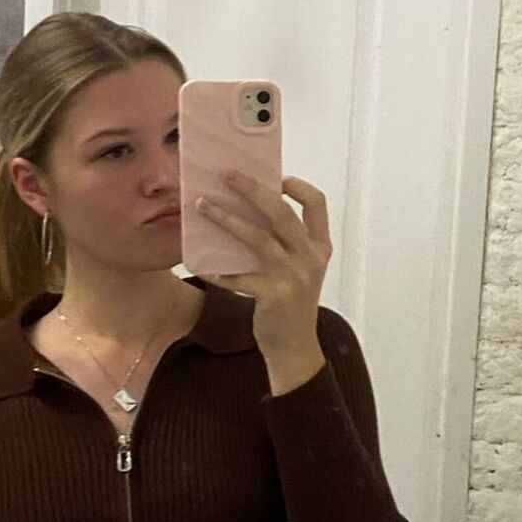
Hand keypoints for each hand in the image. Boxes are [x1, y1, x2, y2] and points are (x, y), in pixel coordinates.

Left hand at [194, 169, 331, 391]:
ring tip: (202, 205)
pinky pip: (239, 276)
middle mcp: (310, 258)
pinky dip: (219, 270)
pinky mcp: (273, 295)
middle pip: (282, 213)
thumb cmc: (292, 304)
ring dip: (227, 218)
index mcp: (320, 247)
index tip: (276, 177)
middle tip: (227, 174)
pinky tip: (201, 264)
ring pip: (258, 237)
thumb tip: (249, 211)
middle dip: (253, 189)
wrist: (295, 347)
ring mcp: (293, 276)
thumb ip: (287, 244)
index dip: (298, 186)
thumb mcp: (300, 269)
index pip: (317, 204)